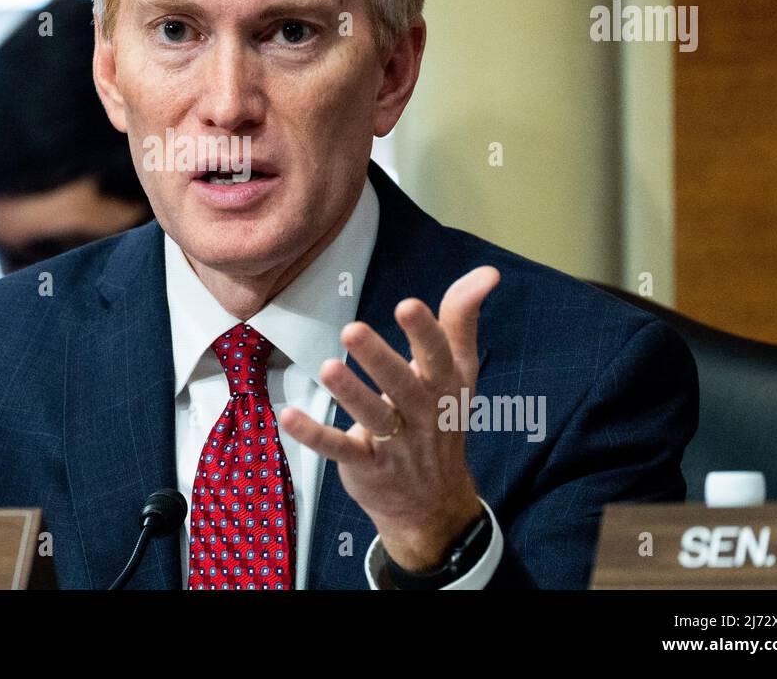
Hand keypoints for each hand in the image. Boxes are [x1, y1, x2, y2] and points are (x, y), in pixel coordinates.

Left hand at [279, 266, 499, 571]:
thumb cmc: (441, 419)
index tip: (408, 304)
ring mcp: (395, 443)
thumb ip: (462, 320)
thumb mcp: (459, 372)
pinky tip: (288, 416)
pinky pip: (340, 449)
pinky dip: (315, 435)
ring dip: (351, 393)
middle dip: (379, 359)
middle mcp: (422, 414)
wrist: (434, 504)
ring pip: (374, 416)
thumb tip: (488, 271)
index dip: (425, 332)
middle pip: (403, 385)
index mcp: (444, 386)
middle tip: (351, 330)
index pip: (438, 356)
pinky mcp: (367, 466)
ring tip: (328, 367)